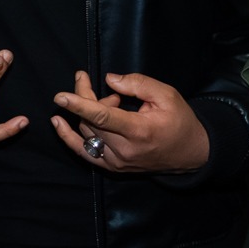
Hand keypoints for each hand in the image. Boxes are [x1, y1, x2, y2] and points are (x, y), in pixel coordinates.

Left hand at [50, 70, 208, 173]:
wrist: (191, 153)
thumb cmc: (180, 121)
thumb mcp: (167, 95)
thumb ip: (138, 84)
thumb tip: (109, 80)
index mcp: (139, 131)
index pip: (102, 117)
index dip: (79, 105)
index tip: (60, 96)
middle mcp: (124, 150)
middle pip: (90, 121)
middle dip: (86, 98)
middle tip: (95, 84)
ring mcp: (116, 162)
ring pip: (86, 132)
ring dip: (89, 113)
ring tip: (111, 103)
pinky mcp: (112, 167)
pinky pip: (83, 152)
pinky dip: (69, 137)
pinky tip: (58, 122)